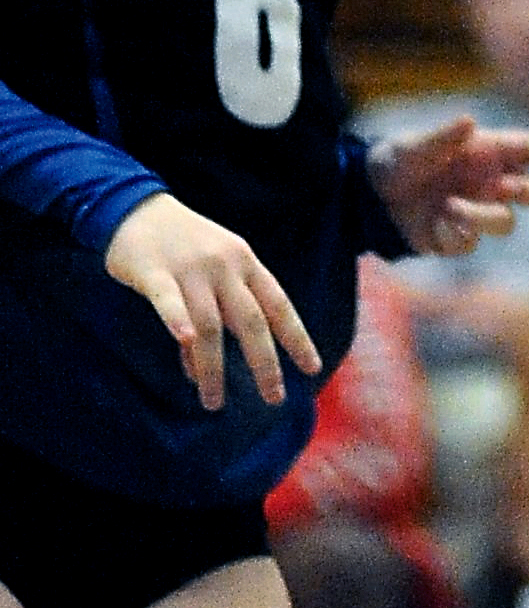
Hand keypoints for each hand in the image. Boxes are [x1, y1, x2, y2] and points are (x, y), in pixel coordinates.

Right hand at [103, 193, 321, 412]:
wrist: (137, 206)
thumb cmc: (182, 244)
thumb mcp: (213, 269)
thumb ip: (218, 313)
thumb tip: (204, 370)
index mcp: (245, 263)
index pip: (278, 305)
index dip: (297, 337)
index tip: (312, 367)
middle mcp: (224, 267)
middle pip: (250, 321)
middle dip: (264, 362)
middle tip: (273, 397)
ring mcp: (190, 269)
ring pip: (208, 324)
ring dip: (213, 367)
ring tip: (214, 401)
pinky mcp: (153, 272)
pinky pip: (168, 300)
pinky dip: (177, 320)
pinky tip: (185, 342)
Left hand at [372, 117, 528, 260]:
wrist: (369, 198)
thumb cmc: (399, 161)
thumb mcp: (413, 147)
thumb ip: (442, 137)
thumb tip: (469, 121)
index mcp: (486, 152)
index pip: (525, 149)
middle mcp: (488, 183)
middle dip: (527, 192)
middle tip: (507, 188)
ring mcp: (476, 211)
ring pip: (505, 222)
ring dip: (482, 216)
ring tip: (449, 207)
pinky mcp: (457, 238)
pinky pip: (469, 244)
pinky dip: (452, 235)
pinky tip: (433, 225)